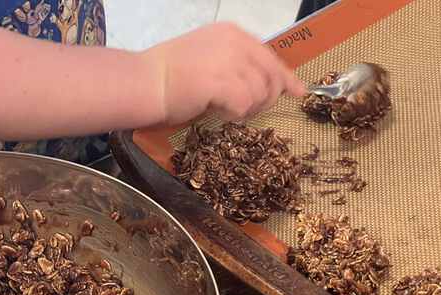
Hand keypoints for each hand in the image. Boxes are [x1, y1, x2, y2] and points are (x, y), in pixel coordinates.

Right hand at [143, 22, 306, 124]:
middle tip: (246, 111)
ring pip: (260, 93)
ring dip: (247, 109)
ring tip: (225, 110)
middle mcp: (235, 43)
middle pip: (271, 76)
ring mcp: (230, 61)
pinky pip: (245, 104)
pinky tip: (218, 112)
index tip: (297, 90)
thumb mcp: (206, 57)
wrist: (143, 82)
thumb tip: (258, 83)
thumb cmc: (166, 75)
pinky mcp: (222, 83)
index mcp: (232, 34)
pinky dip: (234, 114)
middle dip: (265, 99)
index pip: (269, 56)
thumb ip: (233, 64)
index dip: (285, 77)